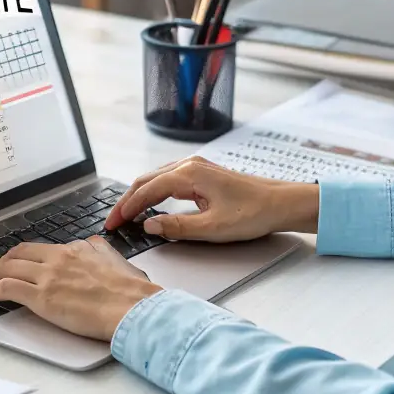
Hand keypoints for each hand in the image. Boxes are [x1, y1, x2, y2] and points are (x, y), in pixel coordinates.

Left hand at [0, 239, 161, 340]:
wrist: (131, 306)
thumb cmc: (129, 291)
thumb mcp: (114, 259)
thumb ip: (99, 250)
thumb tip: (94, 244)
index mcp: (75, 250)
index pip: (40, 248)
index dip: (24, 254)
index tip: (19, 260)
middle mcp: (58, 259)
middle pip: (19, 254)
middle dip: (4, 262)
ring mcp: (48, 277)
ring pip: (8, 269)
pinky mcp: (41, 298)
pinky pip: (7, 288)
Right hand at [106, 156, 318, 242]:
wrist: (280, 202)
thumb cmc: (253, 213)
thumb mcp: (213, 228)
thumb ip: (177, 227)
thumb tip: (149, 225)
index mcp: (189, 175)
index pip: (146, 191)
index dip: (126, 208)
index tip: (113, 224)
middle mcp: (189, 165)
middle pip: (146, 180)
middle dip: (127, 201)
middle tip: (113, 221)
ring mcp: (196, 166)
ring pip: (156, 178)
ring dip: (139, 195)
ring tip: (127, 214)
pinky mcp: (203, 173)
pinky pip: (168, 179)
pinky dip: (153, 191)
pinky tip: (151, 203)